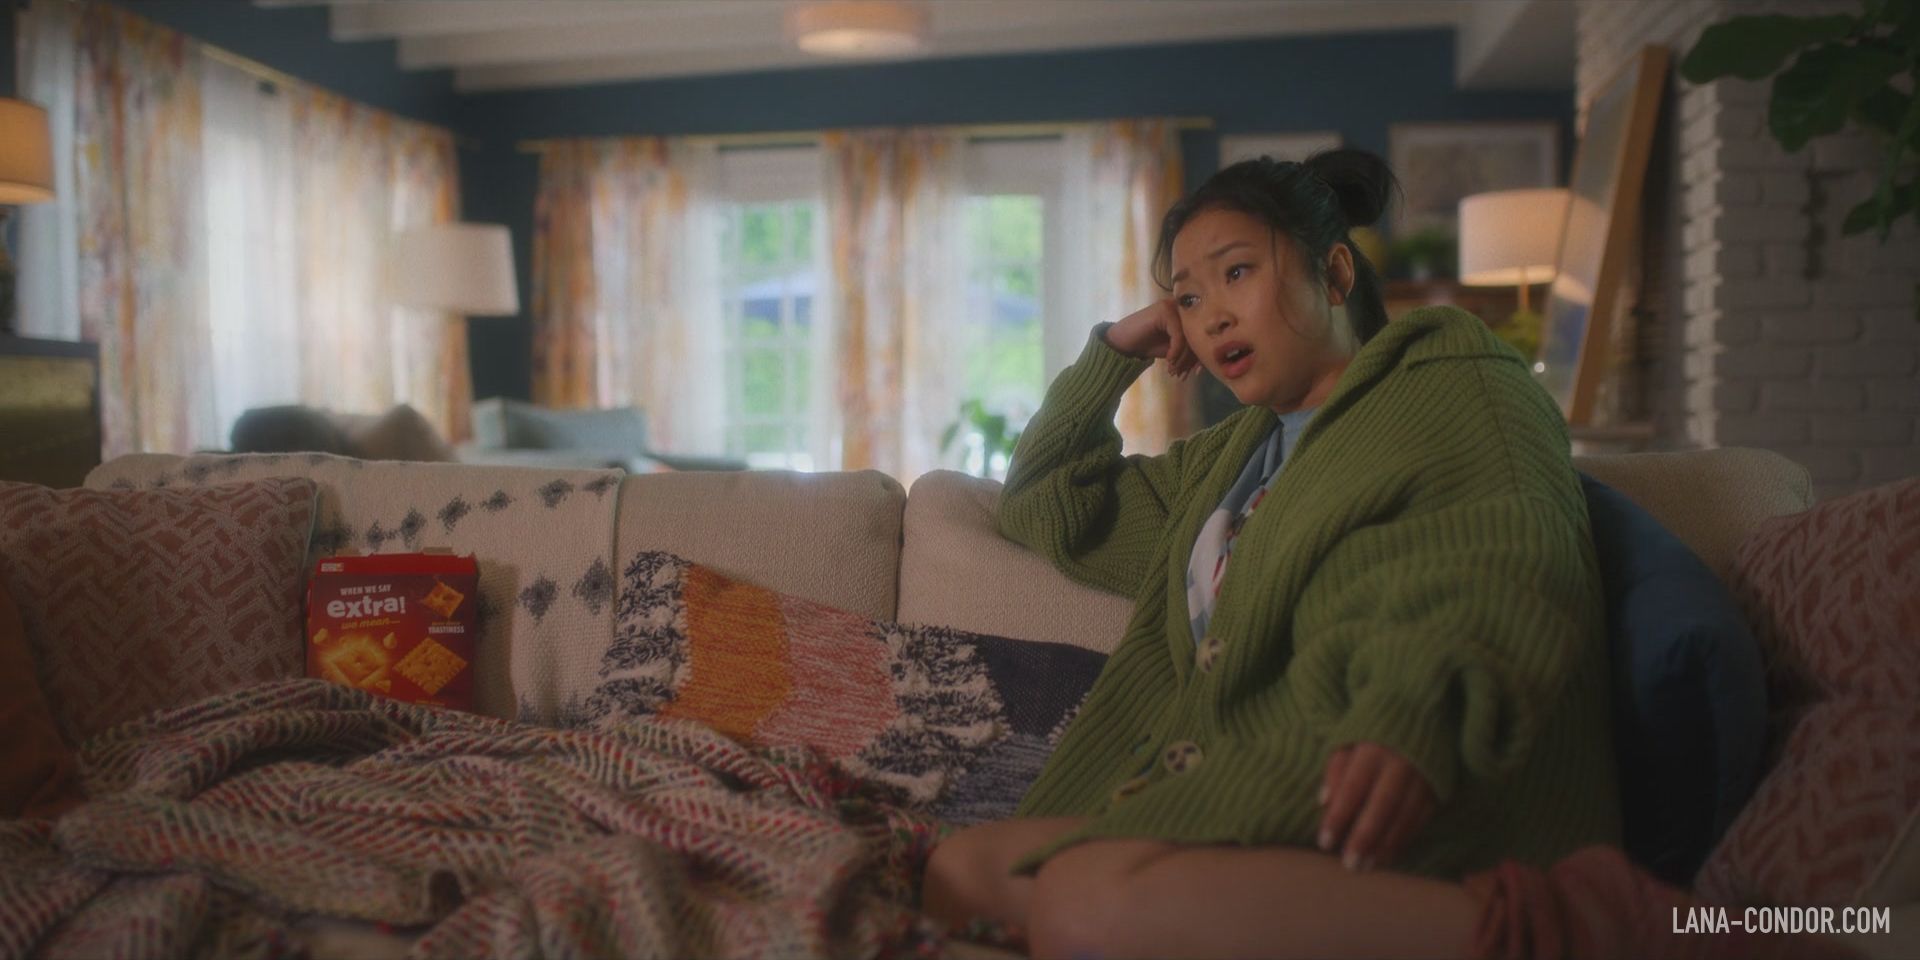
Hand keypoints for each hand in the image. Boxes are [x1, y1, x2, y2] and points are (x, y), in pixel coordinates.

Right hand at [1104, 299, 1201, 378]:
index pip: (1200, 336)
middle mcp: (1181, 308)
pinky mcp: (1165, 310)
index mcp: (1186, 315)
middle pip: (1196, 336)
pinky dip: (1175, 351)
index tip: (1195, 373)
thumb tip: (1207, 360)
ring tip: (1173, 371)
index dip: (1199, 356)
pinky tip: (1168, 361)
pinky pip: (1179, 335)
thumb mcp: (1173, 350)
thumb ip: (1189, 351)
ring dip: (1182, 359)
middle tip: (1181, 375)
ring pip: (1188, 337)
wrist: (1122, 342)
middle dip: (1190, 360)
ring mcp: (1173, 306)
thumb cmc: (1148, 344)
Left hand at [1317, 742, 1435, 871]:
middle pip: (1382, 805)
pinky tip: (1388, 856)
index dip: (1339, 816)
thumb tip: (1324, 802)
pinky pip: (1420, 819)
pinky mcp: (1436, 788)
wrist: (1417, 719)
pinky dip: (1404, 839)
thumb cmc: (1370, 737)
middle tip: (1349, 865)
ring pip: (1404, 816)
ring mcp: (1422, 777)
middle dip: (1365, 837)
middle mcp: (1400, 764)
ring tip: (1367, 866)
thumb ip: (1335, 771)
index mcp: (1373, 750)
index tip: (1324, 843)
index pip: (1353, 787)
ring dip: (1385, 845)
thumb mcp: (1347, 743)